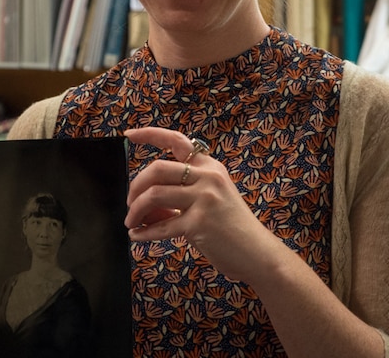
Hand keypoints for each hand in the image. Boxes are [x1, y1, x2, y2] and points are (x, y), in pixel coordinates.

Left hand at [124, 126, 272, 280]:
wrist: (258, 254)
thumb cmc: (232, 229)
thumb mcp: (210, 200)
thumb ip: (180, 196)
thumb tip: (145, 203)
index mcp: (210, 167)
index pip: (177, 140)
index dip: (150, 134)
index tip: (129, 135)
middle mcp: (208, 177)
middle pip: (157, 169)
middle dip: (135, 186)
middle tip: (130, 203)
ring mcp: (204, 199)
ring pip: (154, 195)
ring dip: (135, 211)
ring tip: (131, 223)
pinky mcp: (199, 223)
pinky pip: (161, 226)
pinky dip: (144, 233)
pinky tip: (137, 236)